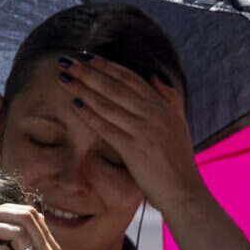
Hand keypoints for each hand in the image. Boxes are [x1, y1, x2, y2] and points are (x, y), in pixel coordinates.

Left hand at [55, 53, 203, 213]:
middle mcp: (153, 113)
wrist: (185, 192)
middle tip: (66, 61)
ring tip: (64, 79)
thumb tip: (154, 76)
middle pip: (114, 86)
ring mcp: (143, 130)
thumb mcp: (180, 123)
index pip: (130, 78)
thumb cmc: (180, 161)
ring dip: (83, 89)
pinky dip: (89, 115)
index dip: (107, 66)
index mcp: (163, 106)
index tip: (87, 57)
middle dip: (88, 72)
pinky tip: (74, 105)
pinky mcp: (133, 149)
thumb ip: (169, 98)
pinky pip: (106, 127)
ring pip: (107, 104)